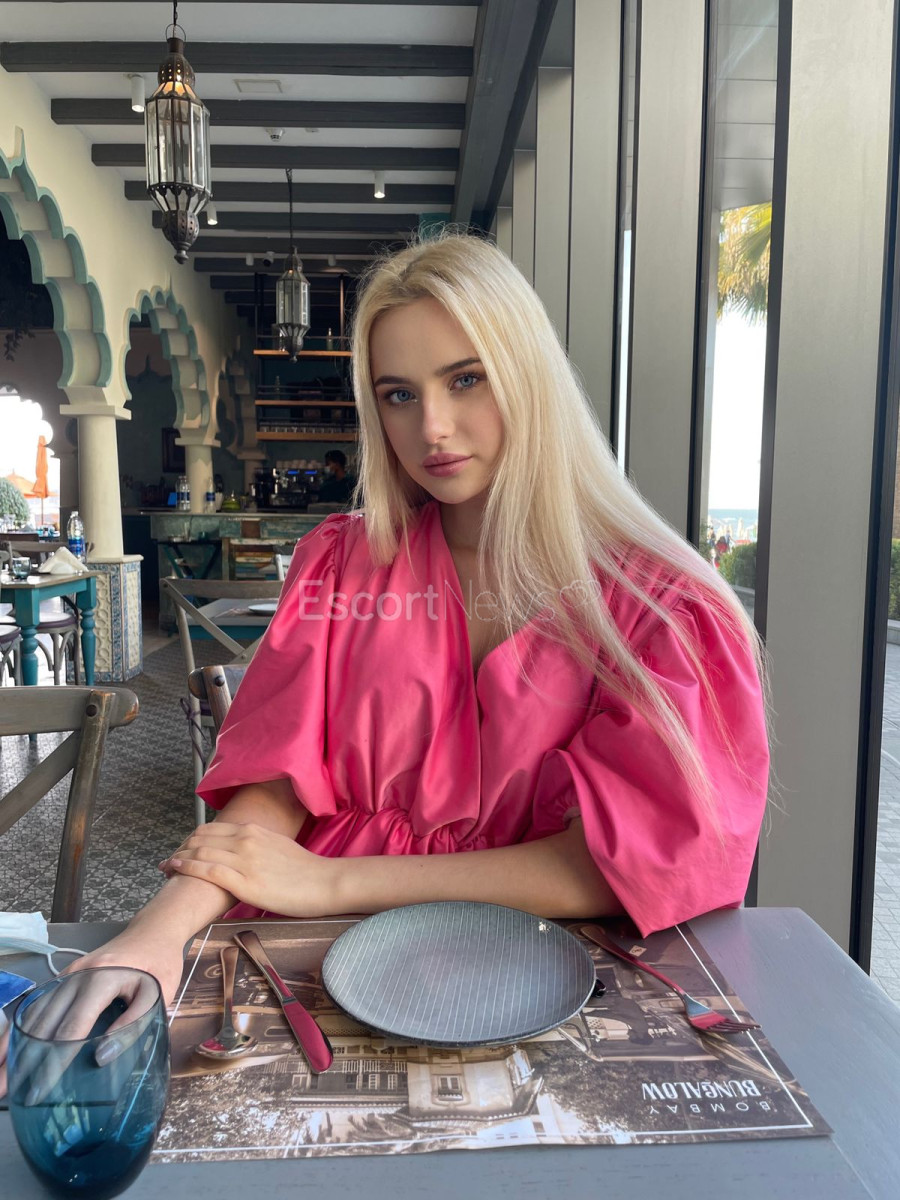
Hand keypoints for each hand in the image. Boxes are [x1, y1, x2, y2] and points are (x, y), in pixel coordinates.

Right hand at [0, 929, 183, 1099]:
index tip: (40, 1090)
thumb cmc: (159, 964)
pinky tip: (7, 1047)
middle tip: (5, 1092)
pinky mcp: (64, 977)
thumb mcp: (158, 995)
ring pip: (34, 1013)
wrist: (152, 930)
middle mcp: (77, 975)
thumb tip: (101, 1057)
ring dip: (14, 1045)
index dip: (54, 1061)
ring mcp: (67, 974)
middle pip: (44, 1023)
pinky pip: (38, 1004)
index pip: (72, 1027)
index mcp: (101, 979)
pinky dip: (20, 1027)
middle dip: (24, 1060)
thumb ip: (133, 1025)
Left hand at [159, 822, 339, 916]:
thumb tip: (241, 853)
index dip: (191, 839)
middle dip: (180, 847)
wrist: (323, 882)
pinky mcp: (245, 882)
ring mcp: (244, 859)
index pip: (211, 829)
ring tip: (166, 867)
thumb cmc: (304, 870)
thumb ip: (256, 845)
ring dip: (178, 858)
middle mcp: (246, 839)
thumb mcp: (277, 846)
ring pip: (200, 851)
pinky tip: (176, 870)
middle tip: (168, 860)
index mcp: (254, 830)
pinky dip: (188, 868)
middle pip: (201, 837)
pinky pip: (208, 870)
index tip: (181, 849)